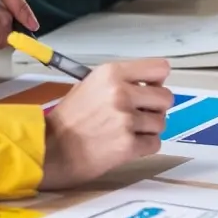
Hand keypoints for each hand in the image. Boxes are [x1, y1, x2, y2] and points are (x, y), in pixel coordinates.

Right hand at [39, 60, 172, 189]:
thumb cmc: (68, 119)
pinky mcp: (128, 145)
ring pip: (161, 122)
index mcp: (112, 74)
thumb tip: (150, 85)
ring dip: (148, 129)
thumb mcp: (90, 85)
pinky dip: (144, 146)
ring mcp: (126, 120)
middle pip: (166, 97)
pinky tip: (127, 145)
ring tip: (128, 132)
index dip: (157, 81)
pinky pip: (155, 143)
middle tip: (139, 115)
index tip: (150, 89)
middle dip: (156, 108)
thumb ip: (120, 81)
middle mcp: (121, 93)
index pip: (160, 68)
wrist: (50, 150)